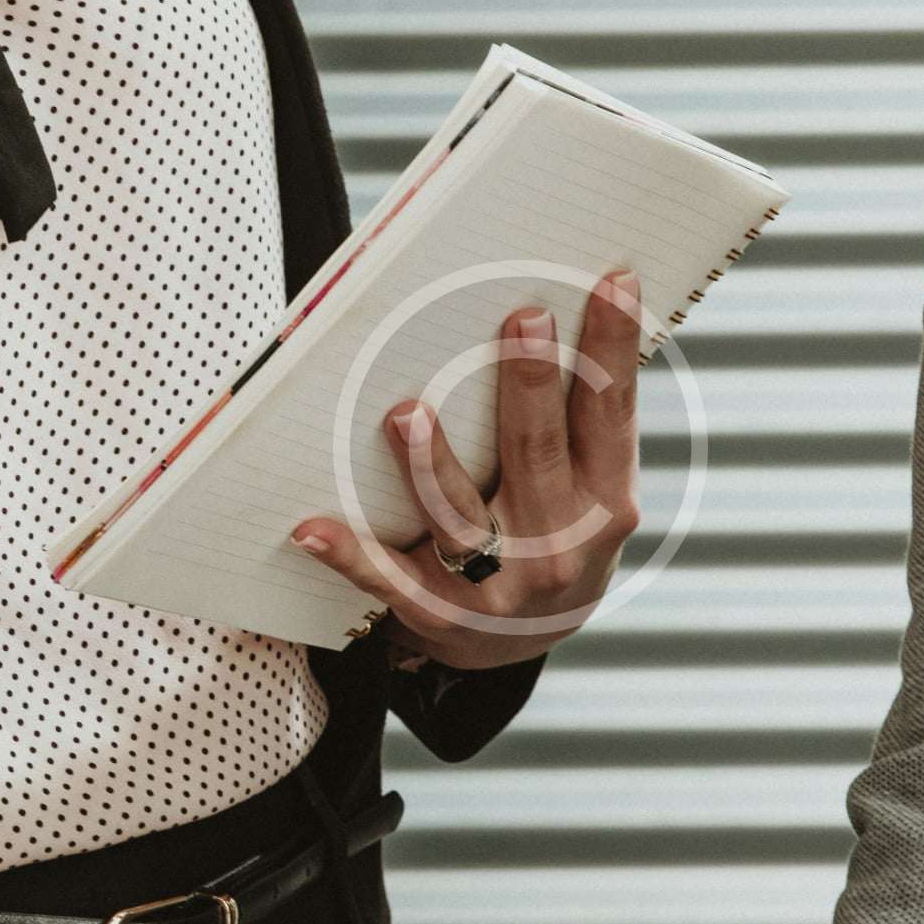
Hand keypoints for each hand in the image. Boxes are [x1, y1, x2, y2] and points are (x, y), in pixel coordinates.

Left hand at [289, 269, 644, 670]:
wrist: (525, 643)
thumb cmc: (555, 531)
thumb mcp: (591, 487)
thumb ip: (580, 421)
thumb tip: (558, 311)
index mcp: (606, 502)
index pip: (611, 413)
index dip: (613, 347)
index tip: (614, 281)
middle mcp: (559, 545)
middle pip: (539, 453)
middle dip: (530, 385)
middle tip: (523, 318)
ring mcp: (496, 584)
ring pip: (460, 517)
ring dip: (431, 465)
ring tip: (406, 413)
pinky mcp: (437, 613)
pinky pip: (386, 580)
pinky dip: (348, 556)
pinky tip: (309, 527)